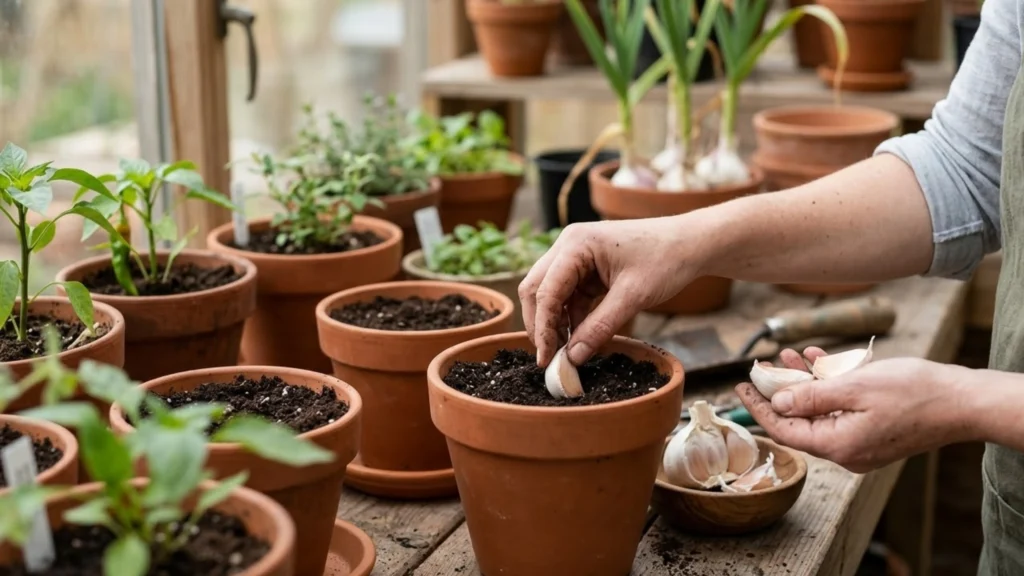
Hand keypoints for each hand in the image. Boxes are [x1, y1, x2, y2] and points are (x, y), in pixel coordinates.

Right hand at [519, 217, 704, 366]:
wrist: (691, 244)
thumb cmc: (666, 260)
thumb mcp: (633, 297)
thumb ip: (600, 327)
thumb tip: (574, 357)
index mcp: (576, 244)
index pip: (545, 290)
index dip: (543, 328)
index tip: (546, 358)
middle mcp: (569, 245)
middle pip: (536, 288)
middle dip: (540, 324)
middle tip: (549, 358)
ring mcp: (576, 255)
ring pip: (549, 293)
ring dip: (554, 323)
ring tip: (565, 353)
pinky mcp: (586, 268)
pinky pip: (568, 295)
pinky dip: (570, 317)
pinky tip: (578, 338)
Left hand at [736, 347, 971, 472]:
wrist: (962, 401)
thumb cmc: (913, 392)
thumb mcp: (853, 388)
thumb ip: (810, 396)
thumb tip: (776, 402)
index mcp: (838, 446)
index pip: (784, 430)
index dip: (758, 407)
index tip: (740, 386)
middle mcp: (846, 450)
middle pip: (799, 420)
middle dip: (779, 389)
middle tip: (761, 366)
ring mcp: (861, 442)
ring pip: (819, 410)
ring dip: (802, 381)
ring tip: (786, 354)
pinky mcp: (873, 430)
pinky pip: (841, 408)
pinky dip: (827, 385)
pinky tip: (817, 359)